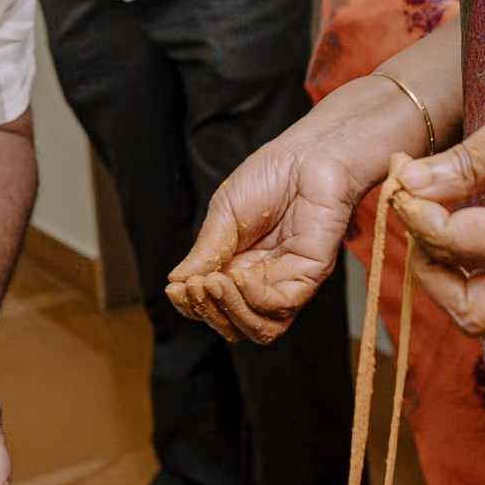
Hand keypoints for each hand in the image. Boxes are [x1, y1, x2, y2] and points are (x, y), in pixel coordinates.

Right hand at [165, 128, 373, 343]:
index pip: (212, 304)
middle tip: (195, 286)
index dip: (192, 304)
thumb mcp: (223, 213)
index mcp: (236, 265)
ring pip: (258, 327)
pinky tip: (240, 276)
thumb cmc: (269, 176)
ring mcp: (285, 280)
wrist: (306, 157)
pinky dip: (254, 300)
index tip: (176, 288)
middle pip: (232, 323)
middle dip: (207, 310)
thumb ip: (206, 251)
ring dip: (229, 313)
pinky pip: (280, 308)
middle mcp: (260, 280)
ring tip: (214, 284)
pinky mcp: (308, 277)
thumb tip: (176, 283)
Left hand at [392, 44, 484, 340]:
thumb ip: (459, 167)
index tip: (400, 178)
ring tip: (439, 234)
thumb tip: (406, 185)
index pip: (452, 245)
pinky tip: (469, 237)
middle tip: (417, 221)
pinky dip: (484, 284)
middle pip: (473, 314)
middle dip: (430, 273)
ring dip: (456, 289)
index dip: (412, 213)